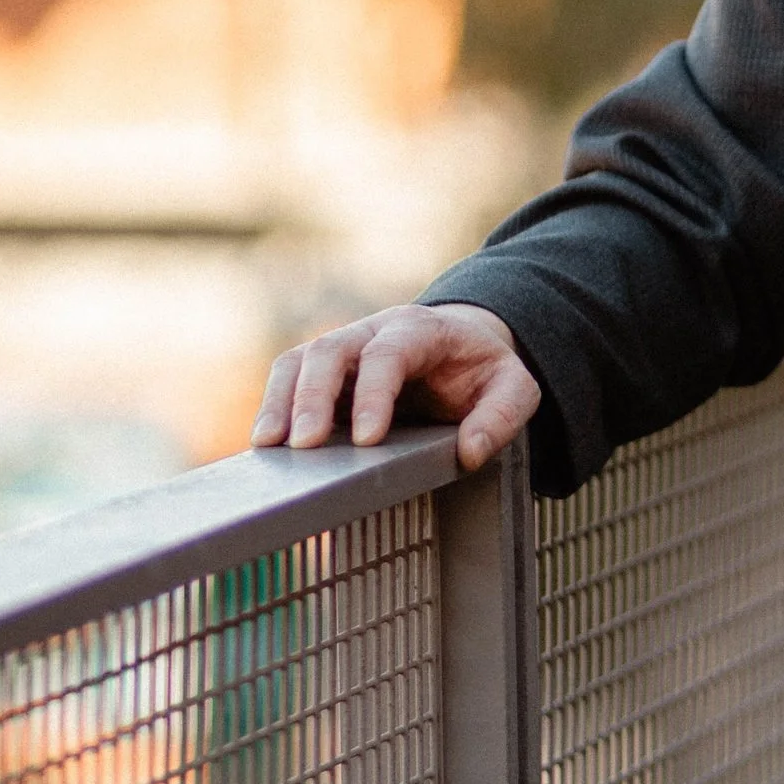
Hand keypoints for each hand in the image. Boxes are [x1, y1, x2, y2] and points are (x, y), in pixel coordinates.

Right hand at [250, 303, 540, 472]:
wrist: (462, 346)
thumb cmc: (483, 371)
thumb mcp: (515, 388)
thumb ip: (501, 417)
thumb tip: (470, 453)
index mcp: (422, 330)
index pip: (389, 355)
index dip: (373, 394)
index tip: (366, 440)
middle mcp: (374, 331)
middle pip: (331, 350)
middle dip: (313, 397)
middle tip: (305, 446)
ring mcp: (344, 347)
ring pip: (300, 360)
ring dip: (281, 401)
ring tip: (271, 446)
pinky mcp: (324, 370)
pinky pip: (289, 378)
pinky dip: (274, 406)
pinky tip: (268, 444)